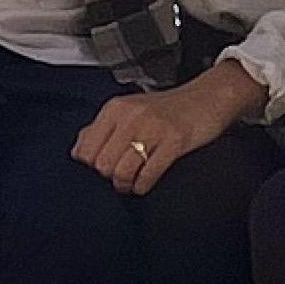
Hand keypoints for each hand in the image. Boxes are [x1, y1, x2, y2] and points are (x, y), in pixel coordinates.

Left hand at [72, 59, 266, 195]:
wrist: (207, 98)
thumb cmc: (167, 109)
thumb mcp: (128, 110)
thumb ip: (101, 129)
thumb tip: (77, 152)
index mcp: (114, 109)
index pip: (85, 149)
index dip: (90, 167)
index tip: (100, 171)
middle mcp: (129, 117)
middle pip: (102, 163)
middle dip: (108, 178)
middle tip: (118, 179)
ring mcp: (152, 129)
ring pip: (122, 171)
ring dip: (125, 185)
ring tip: (130, 184)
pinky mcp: (174, 141)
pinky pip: (149, 174)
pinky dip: (143, 185)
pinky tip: (144, 184)